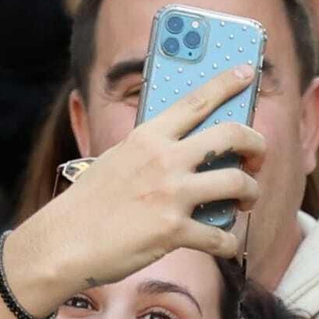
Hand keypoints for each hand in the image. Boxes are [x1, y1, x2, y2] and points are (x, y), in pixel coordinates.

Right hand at [0, 64, 262, 318]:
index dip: (229, 83)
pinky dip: (230, 242)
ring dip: (251, 193)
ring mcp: (171, 195)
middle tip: (257, 158)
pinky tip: (226, 244)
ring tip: (245, 201)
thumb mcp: (115, 162)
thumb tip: (186, 156)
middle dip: (256, 145)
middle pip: (232, 136)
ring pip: (238, 183)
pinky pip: (221, 235)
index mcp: (147, 137)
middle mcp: (163, 160)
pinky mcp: (173, 231)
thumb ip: (149, 153)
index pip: (197, 100)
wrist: (62, 245)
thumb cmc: (86, 206)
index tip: (249, 74)